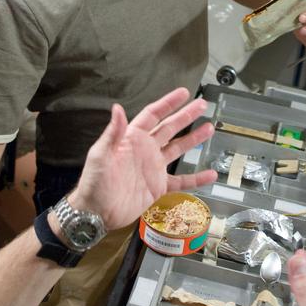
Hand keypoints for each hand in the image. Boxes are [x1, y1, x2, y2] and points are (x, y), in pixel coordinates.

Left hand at [69, 87, 217, 228]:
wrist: (97, 212)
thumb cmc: (94, 183)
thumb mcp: (100, 155)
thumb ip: (113, 132)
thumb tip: (118, 108)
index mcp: (132, 139)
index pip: (153, 115)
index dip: (168, 103)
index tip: (183, 93)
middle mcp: (145, 150)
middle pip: (170, 128)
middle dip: (186, 116)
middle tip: (202, 105)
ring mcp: (153, 168)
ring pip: (178, 149)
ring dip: (193, 139)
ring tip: (209, 128)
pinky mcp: (158, 187)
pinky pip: (181, 181)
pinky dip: (196, 178)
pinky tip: (210, 175)